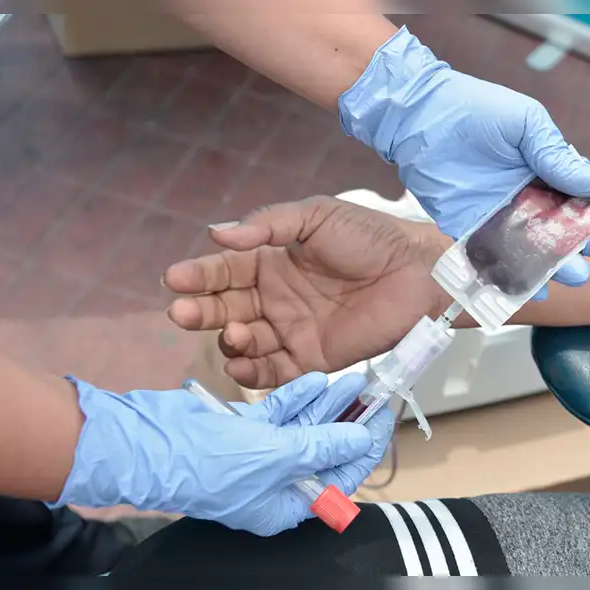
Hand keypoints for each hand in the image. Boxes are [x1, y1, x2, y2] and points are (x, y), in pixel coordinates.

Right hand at [52, 371, 393, 536]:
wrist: (146, 444)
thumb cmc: (208, 463)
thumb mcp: (276, 457)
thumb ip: (322, 446)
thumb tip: (360, 440)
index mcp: (285, 504)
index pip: (338, 479)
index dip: (363, 449)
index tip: (383, 421)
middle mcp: (275, 480)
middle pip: (324, 449)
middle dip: (349, 421)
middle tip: (375, 394)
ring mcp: (258, 452)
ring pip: (303, 426)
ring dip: (328, 403)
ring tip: (355, 378)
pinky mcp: (243, 428)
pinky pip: (278, 412)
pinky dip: (296, 397)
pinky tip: (316, 379)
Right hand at [164, 197, 446, 388]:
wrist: (416, 273)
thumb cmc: (370, 238)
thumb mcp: (316, 216)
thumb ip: (267, 224)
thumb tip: (215, 232)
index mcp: (272, 262)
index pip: (225, 270)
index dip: (199, 275)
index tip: (173, 279)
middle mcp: (276, 298)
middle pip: (227, 308)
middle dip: (202, 311)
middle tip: (183, 312)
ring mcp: (292, 330)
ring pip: (246, 342)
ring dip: (231, 340)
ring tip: (234, 333)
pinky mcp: (313, 359)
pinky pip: (275, 372)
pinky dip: (253, 373)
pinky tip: (241, 365)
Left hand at [339, 26, 589, 295]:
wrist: (421, 117)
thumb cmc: (476, 111)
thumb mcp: (525, 125)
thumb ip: (556, 155)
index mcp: (548, 169)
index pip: (585, 194)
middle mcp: (530, 196)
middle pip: (567, 227)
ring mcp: (503, 216)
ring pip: (537, 248)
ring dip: (558, 264)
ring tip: (574, 274)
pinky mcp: (473, 230)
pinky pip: (498, 259)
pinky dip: (515, 276)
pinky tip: (535, 289)